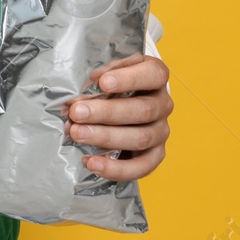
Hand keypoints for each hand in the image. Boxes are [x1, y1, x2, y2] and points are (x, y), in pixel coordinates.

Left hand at [63, 53, 172, 180]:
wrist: (123, 102)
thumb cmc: (112, 82)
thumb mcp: (107, 71)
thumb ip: (100, 76)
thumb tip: (88, 86)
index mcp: (155, 77)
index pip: (153, 75)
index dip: (129, 79)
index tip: (102, 82)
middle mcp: (162, 104)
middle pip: (143, 110)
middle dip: (107, 112)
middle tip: (77, 113)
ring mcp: (161, 131)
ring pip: (141, 138)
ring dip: (106, 138)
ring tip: (77, 134)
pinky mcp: (155, 155)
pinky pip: (141, 167)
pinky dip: (116, 168)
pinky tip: (91, 162)